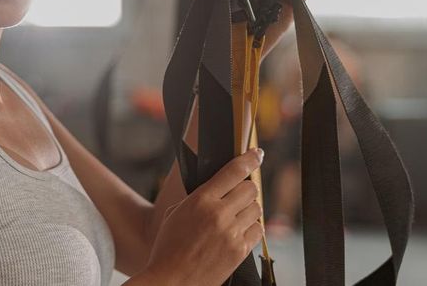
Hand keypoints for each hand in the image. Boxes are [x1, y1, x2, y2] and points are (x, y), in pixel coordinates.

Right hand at [136, 149, 265, 284]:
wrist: (171, 281)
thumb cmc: (168, 247)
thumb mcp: (176, 214)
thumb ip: (200, 198)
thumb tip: (222, 187)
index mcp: (201, 200)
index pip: (234, 171)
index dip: (250, 158)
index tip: (258, 154)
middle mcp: (219, 214)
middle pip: (250, 188)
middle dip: (247, 188)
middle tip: (239, 193)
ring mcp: (232, 233)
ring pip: (257, 208)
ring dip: (249, 209)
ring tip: (236, 216)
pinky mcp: (240, 251)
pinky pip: (258, 230)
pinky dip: (252, 228)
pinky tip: (240, 231)